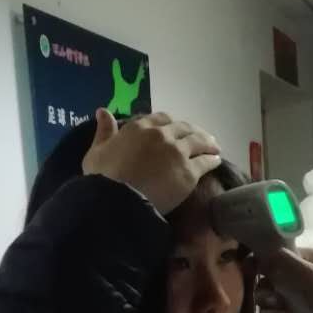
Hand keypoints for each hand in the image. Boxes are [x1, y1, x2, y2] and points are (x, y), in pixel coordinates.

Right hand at [82, 108, 220, 215]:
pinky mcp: (189, 172)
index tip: (176, 130)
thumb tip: (102, 111)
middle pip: (184, 128)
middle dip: (193, 132)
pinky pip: (205, 162)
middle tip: (201, 138)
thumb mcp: (96, 152)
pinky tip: (217, 161)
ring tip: (215, 147)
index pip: (162, 119)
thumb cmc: (103, 178)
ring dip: (208, 143)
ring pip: (199, 142)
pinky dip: (212, 160)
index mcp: (139, 127)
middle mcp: (161, 135)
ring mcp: (177, 152)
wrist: (118, 201)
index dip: (171, 124)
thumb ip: (103, 132)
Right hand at [256, 247, 312, 312]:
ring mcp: (298, 305)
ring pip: (269, 309)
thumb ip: (286, 264)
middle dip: (267, 298)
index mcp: (306, 262)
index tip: (252, 273)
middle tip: (278, 304)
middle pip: (266, 286)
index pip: (274, 257)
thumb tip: (260, 256)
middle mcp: (300, 281)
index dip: (260, 265)